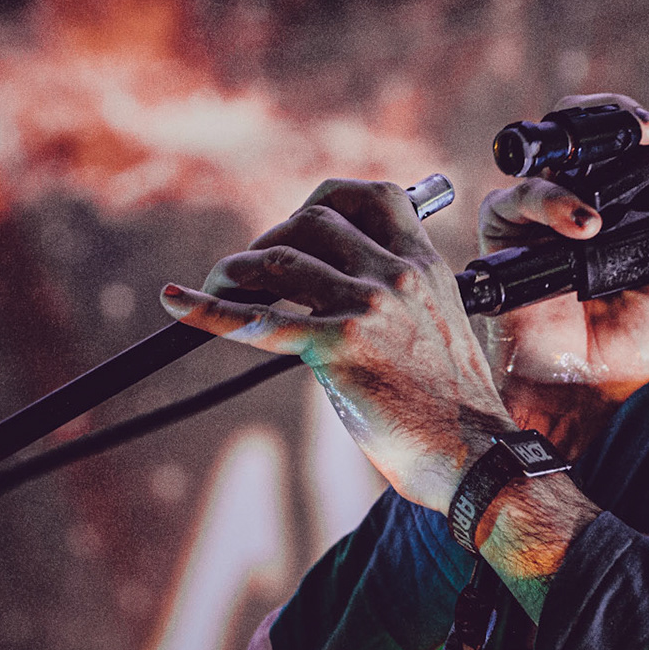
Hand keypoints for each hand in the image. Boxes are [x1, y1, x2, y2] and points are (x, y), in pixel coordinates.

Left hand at [160, 179, 512, 514]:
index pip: (374, 196)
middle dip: (272, 238)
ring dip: (237, 270)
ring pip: (279, 259)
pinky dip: (208, 308)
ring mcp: (366, 308)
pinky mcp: (336, 348)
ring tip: (221, 289)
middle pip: (312, 220)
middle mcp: (396, 277)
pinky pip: (258, 320)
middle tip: (254, 272)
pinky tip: (176, 302)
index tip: (302, 222)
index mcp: (424, 266)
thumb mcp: (441, 324)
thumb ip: (403, 293)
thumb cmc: (452, 402)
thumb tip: (345, 283)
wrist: (472, 453)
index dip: (326, 200)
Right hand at [478, 93, 648, 412]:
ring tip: (635, 157)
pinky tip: (585, 226)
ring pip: (564, 139)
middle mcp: (597, 194)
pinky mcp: (511, 226)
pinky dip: (554, 199)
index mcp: (643, 203)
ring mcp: (552, 205)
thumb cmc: (638, 342)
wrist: (584, 385)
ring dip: (601, 136)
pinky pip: (524, 191)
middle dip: (640, 121)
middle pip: (610, 124)